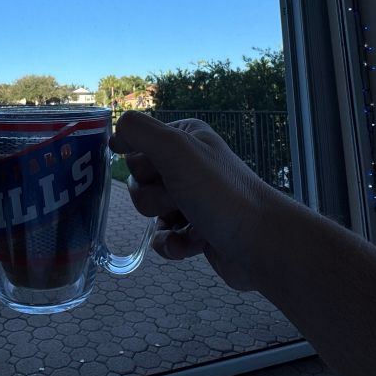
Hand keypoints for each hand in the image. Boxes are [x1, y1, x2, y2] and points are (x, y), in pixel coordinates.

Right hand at [110, 110, 286, 289]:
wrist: (260, 243)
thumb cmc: (219, 192)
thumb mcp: (175, 148)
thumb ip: (138, 131)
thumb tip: (114, 134)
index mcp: (185, 137)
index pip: (136, 146)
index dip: (142, 164)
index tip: (161, 171)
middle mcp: (188, 164)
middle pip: (138, 181)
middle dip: (155, 195)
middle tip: (181, 197)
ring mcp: (192, 198)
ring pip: (148, 210)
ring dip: (165, 220)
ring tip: (193, 220)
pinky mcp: (195, 230)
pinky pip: (161, 237)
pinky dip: (172, 243)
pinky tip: (191, 244)